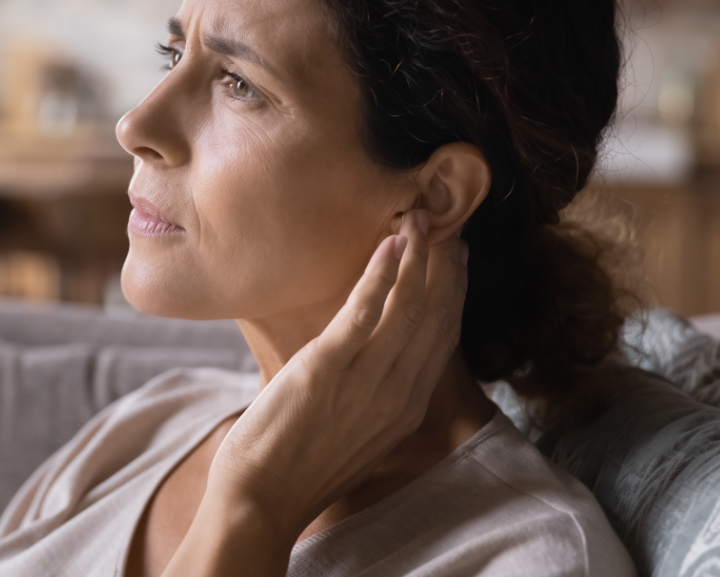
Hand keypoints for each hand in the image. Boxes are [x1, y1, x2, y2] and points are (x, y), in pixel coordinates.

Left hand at [205, 209, 469, 540]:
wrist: (261, 500)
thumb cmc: (297, 466)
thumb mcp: (354, 432)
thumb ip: (372, 395)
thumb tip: (370, 360)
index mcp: (407, 409)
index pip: (443, 339)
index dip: (454, 294)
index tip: (458, 258)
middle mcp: (398, 394)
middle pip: (435, 317)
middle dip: (445, 267)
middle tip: (446, 225)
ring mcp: (366, 382)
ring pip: (408, 307)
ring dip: (417, 257)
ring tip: (420, 219)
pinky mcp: (327, 369)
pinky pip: (364, 311)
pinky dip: (381, 273)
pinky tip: (390, 243)